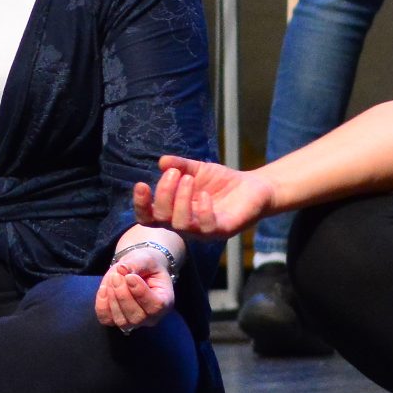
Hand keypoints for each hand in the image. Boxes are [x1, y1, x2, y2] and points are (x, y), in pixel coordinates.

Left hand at [95, 245, 180, 329]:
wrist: (138, 269)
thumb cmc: (147, 265)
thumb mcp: (146, 259)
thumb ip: (136, 264)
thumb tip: (121, 270)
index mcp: (165, 301)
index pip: (155, 306)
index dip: (140, 292)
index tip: (130, 276)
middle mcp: (151, 317)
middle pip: (136, 317)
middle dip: (123, 294)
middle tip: (117, 275)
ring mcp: (134, 322)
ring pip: (121, 320)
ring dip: (112, 298)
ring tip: (113, 278)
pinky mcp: (116, 320)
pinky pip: (106, 318)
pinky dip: (102, 304)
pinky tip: (104, 287)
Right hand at [131, 154, 271, 239]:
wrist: (252, 187)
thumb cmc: (221, 182)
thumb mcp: (197, 169)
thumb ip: (180, 165)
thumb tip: (162, 161)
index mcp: (174, 211)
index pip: (148, 216)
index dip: (141, 204)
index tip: (141, 184)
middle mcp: (184, 224)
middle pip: (161, 218)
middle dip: (163, 193)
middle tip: (174, 173)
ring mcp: (202, 230)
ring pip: (180, 224)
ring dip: (180, 200)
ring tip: (188, 179)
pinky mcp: (221, 230)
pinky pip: (206, 227)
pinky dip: (202, 210)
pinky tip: (206, 195)